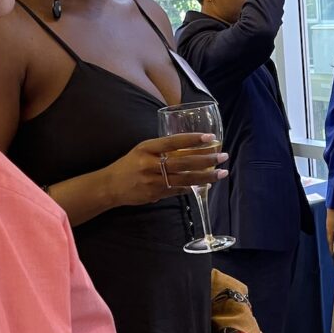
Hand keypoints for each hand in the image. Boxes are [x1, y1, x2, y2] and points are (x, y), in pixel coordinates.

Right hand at [107, 133, 228, 204]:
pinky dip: (194, 187)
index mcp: (147, 148)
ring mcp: (153, 181)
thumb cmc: (130, 164)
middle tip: (223, 156)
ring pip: (185, 178)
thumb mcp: (143, 149)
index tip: (210, 138)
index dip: (192, 139)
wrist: (110, 186)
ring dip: (206, 176)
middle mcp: (150, 164)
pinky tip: (207, 184)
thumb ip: (163, 148)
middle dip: (206, 159)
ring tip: (222, 172)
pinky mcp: (155, 194)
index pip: (173, 142)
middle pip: (183, 162)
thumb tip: (190, 147)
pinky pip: (179, 190)